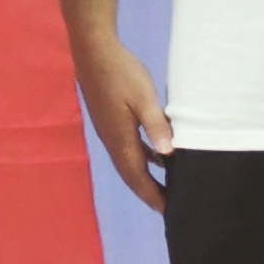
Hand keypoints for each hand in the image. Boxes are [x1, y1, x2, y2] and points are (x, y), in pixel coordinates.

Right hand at [74, 44, 172, 213]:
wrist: (94, 51)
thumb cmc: (121, 73)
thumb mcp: (144, 98)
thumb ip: (156, 126)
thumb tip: (168, 156)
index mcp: (120, 139)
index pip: (137, 176)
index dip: (152, 195)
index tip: (168, 212)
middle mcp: (112, 140)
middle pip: (131, 175)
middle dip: (149, 192)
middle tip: (169, 208)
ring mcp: (109, 130)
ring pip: (129, 162)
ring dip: (145, 177)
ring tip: (164, 188)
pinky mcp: (111, 120)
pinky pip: (128, 148)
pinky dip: (143, 158)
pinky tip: (156, 157)